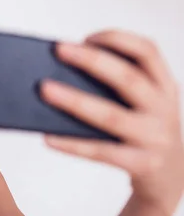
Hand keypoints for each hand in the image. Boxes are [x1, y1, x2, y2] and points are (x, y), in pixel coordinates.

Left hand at [40, 29, 183, 215]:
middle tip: (58, 50)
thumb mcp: (144, 104)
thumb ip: (117, 87)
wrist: (172, 177)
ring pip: (111, 116)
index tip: (86, 38)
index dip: (117, 39)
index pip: (147, 51)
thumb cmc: (143, 131)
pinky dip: (73, 144)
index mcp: (165, 86)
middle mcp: (164, 108)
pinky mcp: (143, 164)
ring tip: (45, 89)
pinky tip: (48, 137)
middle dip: (91, 61)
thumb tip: (60, 72)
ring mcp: (155, 138)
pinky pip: (102, 152)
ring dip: (75, 101)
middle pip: (128, 78)